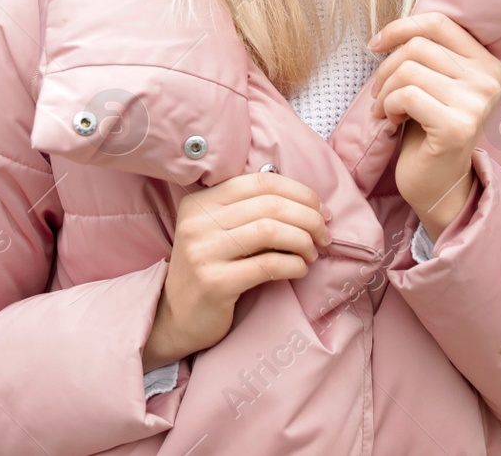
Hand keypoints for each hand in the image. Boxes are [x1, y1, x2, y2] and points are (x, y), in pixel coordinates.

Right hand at [143, 172, 331, 371]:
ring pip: (270, 231)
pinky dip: (293, 265)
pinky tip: (300, 270)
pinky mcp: (214, 282)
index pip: (261, 182)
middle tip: (325, 234)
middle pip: (270, 205)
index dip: (300, 192)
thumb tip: (309, 203)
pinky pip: (266, 265)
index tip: (321, 210)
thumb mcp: (219, 231)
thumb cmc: (210, 270)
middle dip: (308, 217)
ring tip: (313, 253)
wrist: (176, 318)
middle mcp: (198, 222)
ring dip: (303, 241)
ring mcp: (203, 252)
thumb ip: (250, 212)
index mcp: (201, 201)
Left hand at [366, 11, 500, 241]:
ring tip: (385, 109)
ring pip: (409, 70)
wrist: (438, 184)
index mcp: (487, 63)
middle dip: (386, 68)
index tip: (376, 44)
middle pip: (419, 46)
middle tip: (378, 93)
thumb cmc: (428, 129)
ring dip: (385, 91)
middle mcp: (489, 80)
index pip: (439, 23)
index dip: (400, 27)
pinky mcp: (458, 126)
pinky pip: (407, 96)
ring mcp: (476, 103)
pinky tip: (391, 121)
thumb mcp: (433, 83)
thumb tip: (391, 30)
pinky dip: (388, 106)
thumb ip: (427, 54)